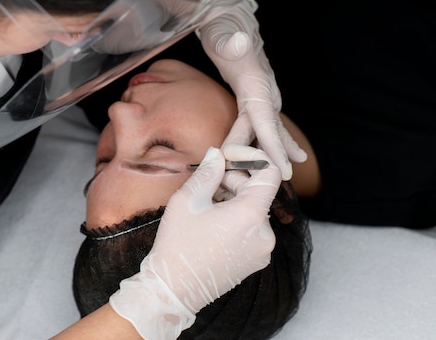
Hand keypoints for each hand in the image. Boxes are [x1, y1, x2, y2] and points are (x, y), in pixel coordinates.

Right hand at [109, 146, 280, 339]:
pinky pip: (253, 230)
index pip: (270, 173)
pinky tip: (212, 223)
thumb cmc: (178, 244)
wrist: (173, 289)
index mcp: (251, 215)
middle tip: (208, 182)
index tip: (228, 158)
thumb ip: (208, 172)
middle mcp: (265, 234)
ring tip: (206, 205)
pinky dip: (237, 219)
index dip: (251, 158)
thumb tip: (217, 154)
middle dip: (236, 180)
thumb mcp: (188, 200)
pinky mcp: (256, 261)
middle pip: (260, 192)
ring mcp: (263, 250)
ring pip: (255, 210)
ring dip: (235, 200)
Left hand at [197, 0, 306, 179]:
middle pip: (267, 129)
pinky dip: (268, 138)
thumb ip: (230, 40)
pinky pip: (261, 122)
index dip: (273, 145)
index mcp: (256, 83)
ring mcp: (261, 94)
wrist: (229, 18)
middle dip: (275, 155)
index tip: (282, 168)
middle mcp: (264, 91)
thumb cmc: (223, 28)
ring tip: (289, 171)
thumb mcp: (222, 33)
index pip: (265, 120)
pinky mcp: (253, 95)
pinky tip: (278, 150)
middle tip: (281, 181)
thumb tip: (238, 42)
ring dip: (276, 149)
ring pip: (268, 128)